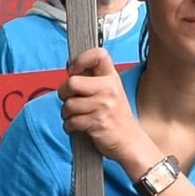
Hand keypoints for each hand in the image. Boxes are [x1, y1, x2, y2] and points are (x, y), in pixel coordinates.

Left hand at [59, 48, 141, 167]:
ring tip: (77, 116)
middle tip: (71, 99)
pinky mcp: (97, 122)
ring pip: (68, 104)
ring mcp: (104, 105)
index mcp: (112, 77)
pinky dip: (70, 126)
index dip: (80, 60)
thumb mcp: (110, 91)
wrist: (129, 141)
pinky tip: (78, 127)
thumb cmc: (115, 116)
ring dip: (67, 113)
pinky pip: (71, 122)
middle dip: (64, 93)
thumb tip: (70, 70)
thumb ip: (92, 79)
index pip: (98, 54)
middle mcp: (109, 88)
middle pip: (72, 82)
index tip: (74, 70)